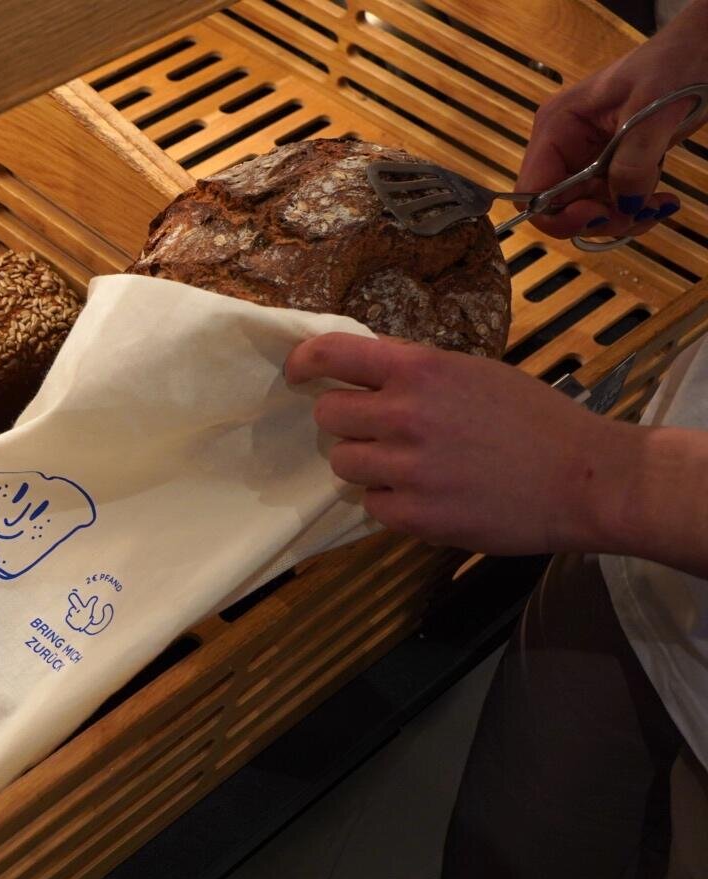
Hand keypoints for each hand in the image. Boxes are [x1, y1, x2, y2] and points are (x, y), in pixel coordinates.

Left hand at [286, 334, 643, 554]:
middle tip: (377, 430)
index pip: (331, 354)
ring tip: (412, 465)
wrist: (586, 479)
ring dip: (367, 464)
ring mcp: (408, 470)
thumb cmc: (534, 420)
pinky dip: (392, 503)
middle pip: (328, 416)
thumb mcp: (473, 373)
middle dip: (347, 422)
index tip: (298, 374)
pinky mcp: (415, 517)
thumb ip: (414, 368)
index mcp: (420, 370)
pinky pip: (371, 506)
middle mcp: (405, 416)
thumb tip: (361, 362)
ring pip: (344, 464)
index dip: (304, 362)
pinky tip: (429, 495)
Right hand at [519, 2, 707, 238]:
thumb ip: (633, 161)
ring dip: (625, 218)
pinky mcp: (613, 166)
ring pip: (589, 212)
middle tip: (640, 214)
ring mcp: (588, 159)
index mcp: (557, 128)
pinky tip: (663, 201)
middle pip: (561, 208)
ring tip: (660, 205)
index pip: (533, 190)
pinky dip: (638, 210)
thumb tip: (625, 206)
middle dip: (600, 219)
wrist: (703, 50)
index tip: (601, 215)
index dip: (558, 214)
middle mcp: (564, 148)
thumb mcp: (651, 110)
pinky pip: (614, 203)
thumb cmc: (672, 64)